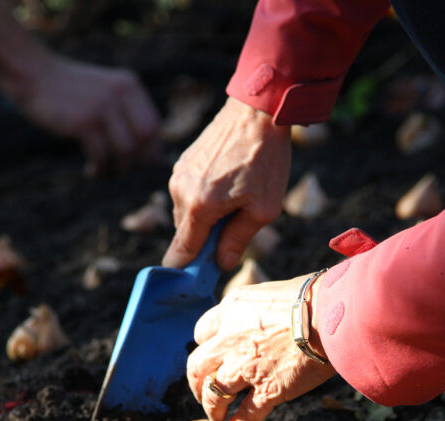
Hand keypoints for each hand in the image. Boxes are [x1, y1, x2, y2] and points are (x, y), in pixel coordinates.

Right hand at [20, 55, 160, 175]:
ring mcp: (102, 107)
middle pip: (145, 141)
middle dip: (135, 162)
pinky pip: (102, 156)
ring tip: (102, 170)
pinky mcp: (83, 122)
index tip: (135, 162)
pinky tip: (90, 170)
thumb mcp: (105, 92)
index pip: (155, 127)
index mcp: (129, 86)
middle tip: (118, 169)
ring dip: (116, 169)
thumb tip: (151, 154)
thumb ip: (126, 112)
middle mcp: (120, 94)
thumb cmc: (69, 91)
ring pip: (126, 152)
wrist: (33, 74)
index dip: (150, 151)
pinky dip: (99, 169)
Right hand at [165, 97, 291, 270]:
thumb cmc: (266, 161)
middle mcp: (181, 192)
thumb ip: (239, 240)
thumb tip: (222, 264)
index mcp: (199, 207)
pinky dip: (204, 200)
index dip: (185, 272)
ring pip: (186, 215)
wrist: (257, 112)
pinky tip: (228, 186)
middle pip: (184, 235)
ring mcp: (178, 176)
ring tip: (236, 201)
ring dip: (206, 219)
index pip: (180, 253)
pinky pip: (188, 195)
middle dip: (204, 242)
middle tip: (234, 232)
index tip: (193, 283)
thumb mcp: (263, 209)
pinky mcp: (182, 164)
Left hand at [186, 275, 334, 420]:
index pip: (202, 331)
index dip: (206, 345)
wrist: (331, 315)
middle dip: (196, 382)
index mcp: (231, 310)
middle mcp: (231, 340)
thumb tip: (260, 320)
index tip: (213, 353)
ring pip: (215, 393)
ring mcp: (247, 367)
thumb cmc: (312, 298)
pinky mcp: (268, 390)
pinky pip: (246, 413)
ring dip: (212, 407)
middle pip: (197, 366)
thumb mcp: (270, 293)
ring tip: (216, 415)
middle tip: (203, 390)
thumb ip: (255, 310)